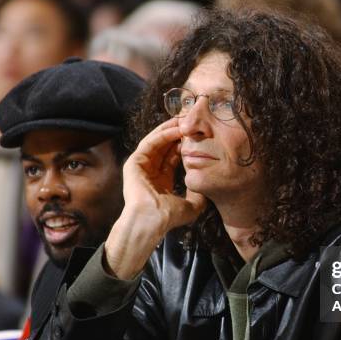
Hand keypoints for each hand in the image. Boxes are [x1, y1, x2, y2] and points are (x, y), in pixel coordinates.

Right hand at [105, 119, 206, 278]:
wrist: (152, 219)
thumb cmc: (169, 216)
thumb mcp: (191, 206)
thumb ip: (199, 196)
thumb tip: (206, 189)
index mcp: (162, 181)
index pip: (173, 158)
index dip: (185, 146)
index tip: (198, 137)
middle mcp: (151, 172)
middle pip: (165, 147)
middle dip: (178, 134)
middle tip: (192, 122)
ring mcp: (141, 167)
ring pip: (157, 142)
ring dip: (170, 130)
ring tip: (184, 120)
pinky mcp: (134, 162)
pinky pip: (149, 143)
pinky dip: (162, 134)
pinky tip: (175, 128)